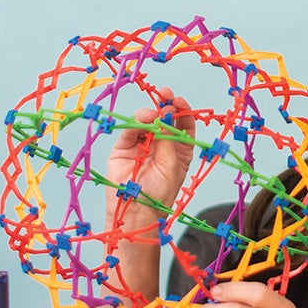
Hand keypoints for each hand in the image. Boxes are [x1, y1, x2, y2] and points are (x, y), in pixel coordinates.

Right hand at [106, 85, 195, 227]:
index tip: (179, 102)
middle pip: (164, 119)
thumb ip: (169, 138)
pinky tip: (144, 119)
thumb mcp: (172, 164)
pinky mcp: (124, 148)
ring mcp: (142, 145)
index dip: (182, 112)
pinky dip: (136, 122)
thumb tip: (167, 113)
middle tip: (166, 95)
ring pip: (147, 122)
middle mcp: (161, 145)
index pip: (182, 125)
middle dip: (166, 105)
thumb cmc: (159, 194)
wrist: (136, 212)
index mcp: (179, 150)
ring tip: (154, 114)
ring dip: (151, 113)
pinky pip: (130, 130)